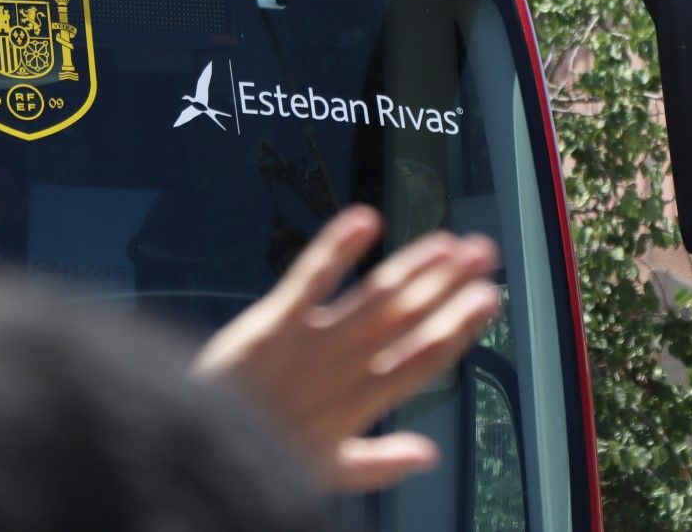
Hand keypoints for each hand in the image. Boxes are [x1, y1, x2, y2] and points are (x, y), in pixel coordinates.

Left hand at [193, 205, 502, 491]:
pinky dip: (337, 249)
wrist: (202, 453)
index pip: (423, 359)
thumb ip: (380, 462)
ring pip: (373, 299)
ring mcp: (309, 345)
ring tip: (446, 239)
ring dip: (412, 265)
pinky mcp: (272, 325)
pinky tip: (365, 219)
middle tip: (483, 252)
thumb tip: (429, 455)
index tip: (488, 298)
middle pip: (406, 320)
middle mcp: (343, 370)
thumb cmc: (264, 459)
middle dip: (447, 284)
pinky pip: (309, 281)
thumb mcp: (328, 472)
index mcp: (361, 403)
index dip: (458, 327)